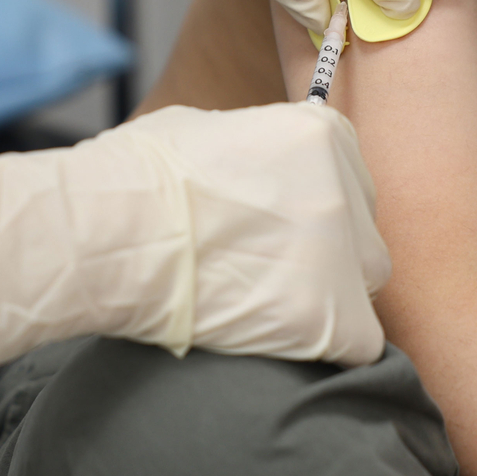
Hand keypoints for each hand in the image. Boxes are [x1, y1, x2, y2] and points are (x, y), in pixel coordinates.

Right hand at [0, 102, 389, 377]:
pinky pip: (357, 342)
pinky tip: (277, 338)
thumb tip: (252, 167)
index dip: (310, 200)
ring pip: (364, 283)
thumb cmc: (138, 179)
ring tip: (265, 303)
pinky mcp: (332, 316)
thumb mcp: (203, 130)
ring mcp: (342, 252)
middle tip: (266, 266)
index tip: (275, 221)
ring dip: (327, 295)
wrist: (112, 231)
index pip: (347, 171)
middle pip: (360, 228)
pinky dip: (323, 346)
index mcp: (318, 133)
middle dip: (325, 248)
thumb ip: (251, 147)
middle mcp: (343, 187)